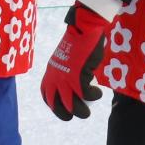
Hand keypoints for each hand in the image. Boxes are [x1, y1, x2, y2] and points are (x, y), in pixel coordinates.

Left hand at [41, 4, 111, 120]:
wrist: (84, 29)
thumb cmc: (78, 42)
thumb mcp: (67, 60)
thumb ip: (67, 73)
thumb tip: (76, 86)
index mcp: (50, 72)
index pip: (46, 94)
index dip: (53, 105)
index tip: (62, 109)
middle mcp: (55, 77)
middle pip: (56, 104)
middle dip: (64, 114)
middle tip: (74, 115)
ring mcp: (66, 78)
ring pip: (71, 105)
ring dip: (80, 112)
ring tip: (87, 112)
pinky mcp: (79, 76)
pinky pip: (86, 95)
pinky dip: (93, 96)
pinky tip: (98, 92)